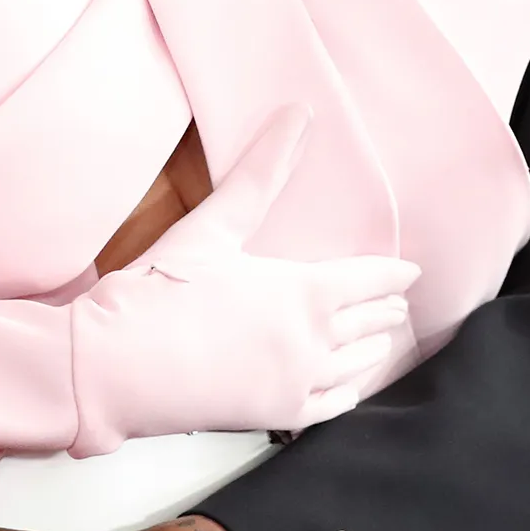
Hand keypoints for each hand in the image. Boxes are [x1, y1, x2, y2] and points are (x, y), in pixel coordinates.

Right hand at [71, 108, 419, 453]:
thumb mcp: (214, 225)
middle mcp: (313, 341)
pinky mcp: (273, 416)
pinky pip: (329, 406)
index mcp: (306, 292)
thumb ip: (261, 172)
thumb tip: (297, 114)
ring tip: (380, 343)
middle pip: (367, 323)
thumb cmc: (162, 289)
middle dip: (384, 311)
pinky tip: (347, 389)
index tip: (410, 273)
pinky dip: (346, 393)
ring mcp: (297, 383)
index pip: (369, 280)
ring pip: (354, 366)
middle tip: (399, 305)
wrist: (119, 366)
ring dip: (371, 351)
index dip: (392, 275)